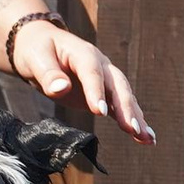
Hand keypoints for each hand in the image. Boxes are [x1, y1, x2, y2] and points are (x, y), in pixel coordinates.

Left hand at [13, 23, 153, 144]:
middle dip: (126, 107)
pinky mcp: (105, 94)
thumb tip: (61, 89)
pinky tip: (146, 138)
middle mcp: (101, 65)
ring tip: (147, 138)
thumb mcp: (36, 58)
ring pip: (124, 97)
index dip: (97, 91)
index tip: (100, 112)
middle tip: (132, 128)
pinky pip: (121, 107)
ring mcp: (106, 79)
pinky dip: (134, 121)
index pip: (92, 72)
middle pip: (117, 85)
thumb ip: (48, 74)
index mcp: (83, 53)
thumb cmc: (37, 50)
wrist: (41, 44)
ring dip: (136, 117)